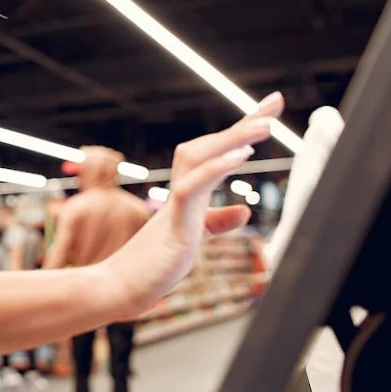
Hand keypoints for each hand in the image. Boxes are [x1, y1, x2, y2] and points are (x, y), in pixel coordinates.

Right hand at [100, 92, 284, 313]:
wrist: (115, 290)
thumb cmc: (148, 268)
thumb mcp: (191, 241)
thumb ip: (215, 223)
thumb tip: (244, 210)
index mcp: (187, 196)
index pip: (215, 155)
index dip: (240, 130)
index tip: (266, 111)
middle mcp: (181, 193)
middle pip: (209, 146)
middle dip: (243, 123)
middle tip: (275, 101)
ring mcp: (175, 207)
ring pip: (199, 158)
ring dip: (232, 139)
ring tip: (264, 125)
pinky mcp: (173, 227)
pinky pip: (191, 189)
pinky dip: (215, 169)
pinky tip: (240, 156)